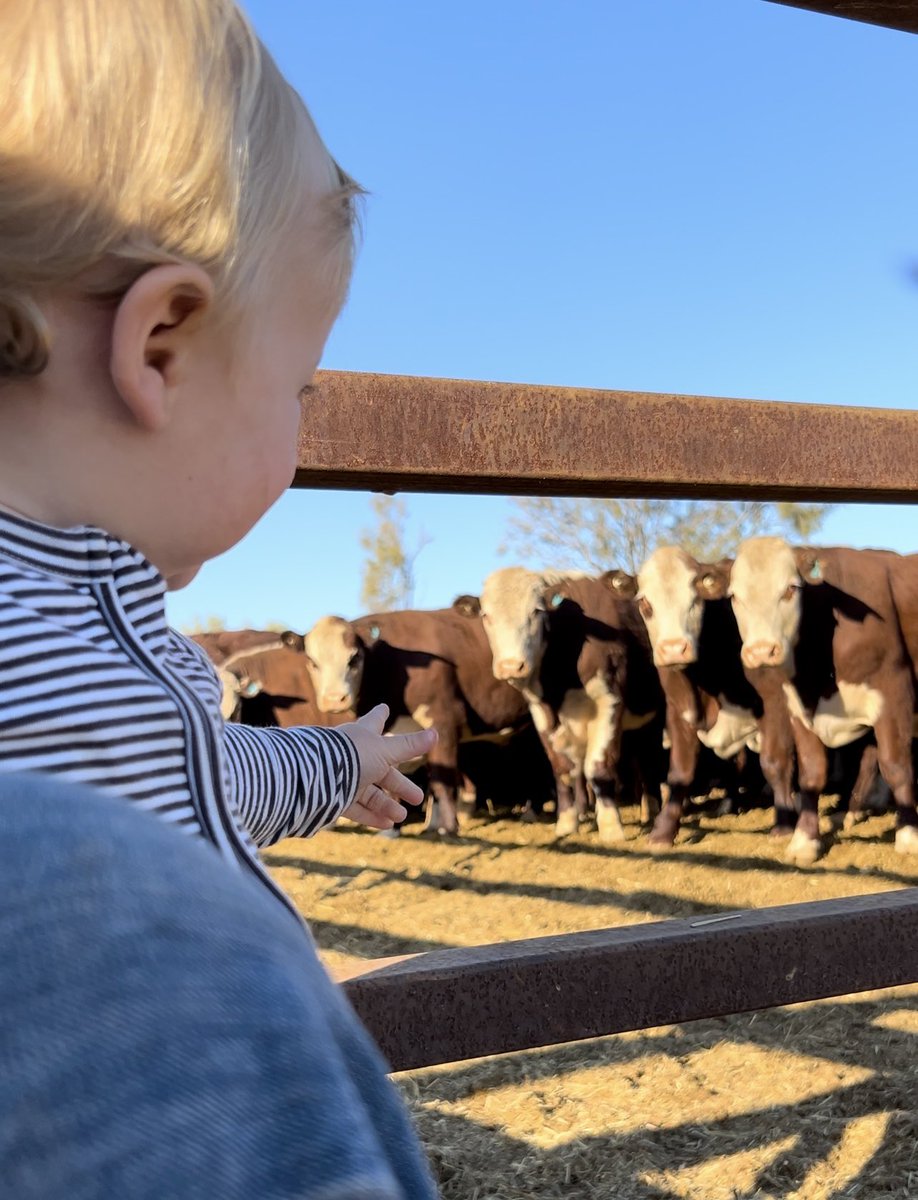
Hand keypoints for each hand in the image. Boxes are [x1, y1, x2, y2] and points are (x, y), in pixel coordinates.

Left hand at [338, 704, 436, 829]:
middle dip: (399, 783)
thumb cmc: (351, 755)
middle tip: (418, 796)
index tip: (384, 707)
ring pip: (369, 793)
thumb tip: (435, 733)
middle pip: (380, 769)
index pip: (374, 722)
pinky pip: (355, 808)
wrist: (314, 777)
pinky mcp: (334, 798)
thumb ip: (410, 746)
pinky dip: (371, 816)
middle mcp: (352, 756)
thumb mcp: (386, 750)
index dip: (380, 715)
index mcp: (363, 737)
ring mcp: (342, 778)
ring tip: (401, 816)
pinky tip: (387, 824)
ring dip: (386, 805)